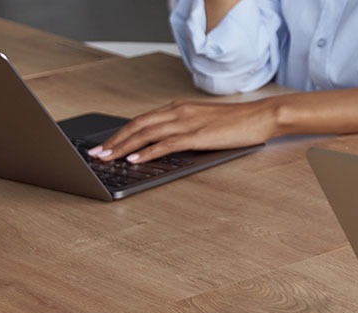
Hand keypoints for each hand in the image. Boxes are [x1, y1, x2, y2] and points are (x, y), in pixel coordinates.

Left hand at [90, 99, 279, 163]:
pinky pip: (165, 144)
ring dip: (123, 146)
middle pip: (137, 125)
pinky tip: (135, 159)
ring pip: (146, 134)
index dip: (120, 133)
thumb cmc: (238, 122)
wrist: (261, 116)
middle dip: (114, 140)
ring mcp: (187, 122)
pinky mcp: (197, 135)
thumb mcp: (205, 122)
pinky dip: (147, 152)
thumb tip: (166, 144)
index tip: (106, 145)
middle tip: (96, 153)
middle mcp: (178, 111)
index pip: (142, 120)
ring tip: (108, 158)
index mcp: (178, 107)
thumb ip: (184, 128)